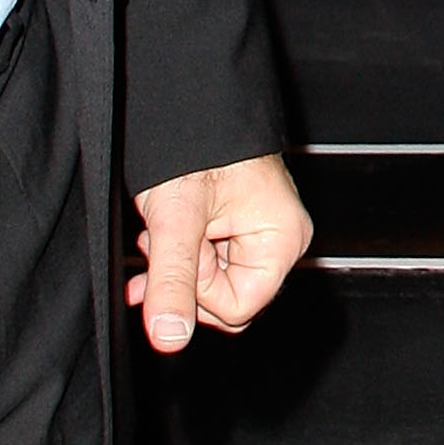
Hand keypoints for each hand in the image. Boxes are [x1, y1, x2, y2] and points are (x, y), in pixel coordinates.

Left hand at [129, 152, 312, 350]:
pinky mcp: (245, 227)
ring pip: (215, 282)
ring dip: (178, 264)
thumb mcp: (176, 218)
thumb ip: (173, 280)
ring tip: (159, 229)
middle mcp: (282, 239)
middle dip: (186, 277)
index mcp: (283, 239)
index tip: (182, 248)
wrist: (193, 107)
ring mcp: (265, 233)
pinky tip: (161, 237)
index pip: (237, 307)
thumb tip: (170, 338)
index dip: (199, 287)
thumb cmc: (197, 146)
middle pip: (228, 299)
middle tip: (165, 237)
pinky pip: (215, 264)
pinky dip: (183, 255)